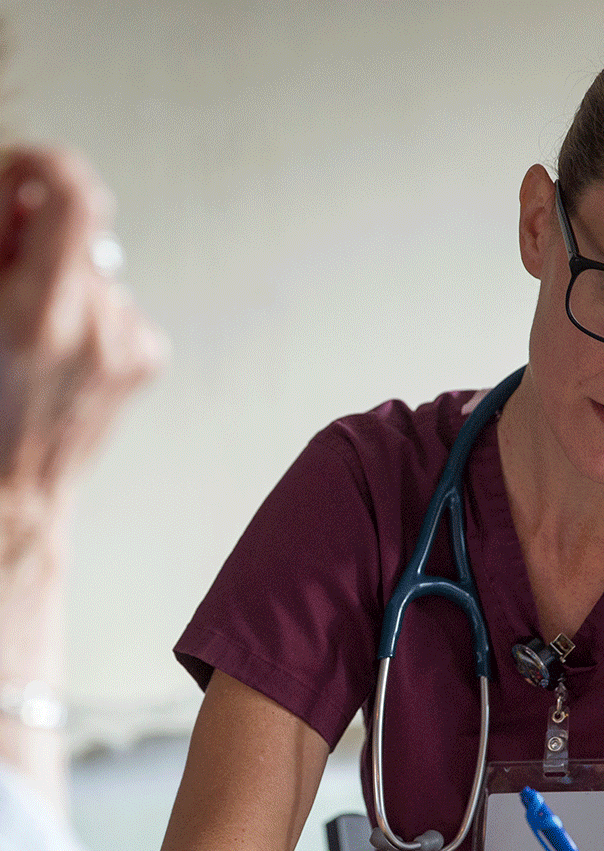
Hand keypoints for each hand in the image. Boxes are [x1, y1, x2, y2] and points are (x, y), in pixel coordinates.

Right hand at [0, 145, 165, 523]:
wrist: (8, 490)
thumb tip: (20, 184)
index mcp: (40, 314)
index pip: (73, 195)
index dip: (43, 165)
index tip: (19, 172)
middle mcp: (97, 329)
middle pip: (83, 230)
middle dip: (36, 232)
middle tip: (5, 270)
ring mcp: (129, 346)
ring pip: (97, 270)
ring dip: (62, 279)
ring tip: (28, 331)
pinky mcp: (147, 360)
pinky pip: (118, 305)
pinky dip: (89, 312)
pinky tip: (60, 352)